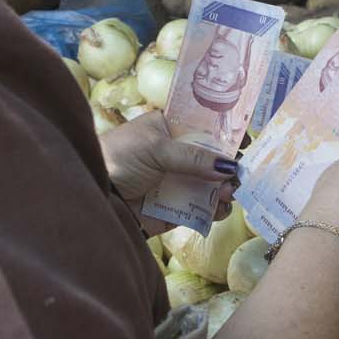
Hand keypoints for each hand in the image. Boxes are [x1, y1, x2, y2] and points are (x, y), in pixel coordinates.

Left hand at [98, 112, 238, 233]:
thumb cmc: (119, 159)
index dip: (226, 133)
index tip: (246, 141)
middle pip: (213, 160)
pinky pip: (201, 209)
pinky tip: (220, 209)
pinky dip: (214, 211)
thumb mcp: (156, 149)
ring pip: (211, 186)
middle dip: (229, 167)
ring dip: (224, 190)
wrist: (93, 195)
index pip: (205, 128)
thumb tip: (230, 166)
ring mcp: (176, 183)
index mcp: (169, 129)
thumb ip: (194, 158)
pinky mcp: (174, 209)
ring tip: (228, 194)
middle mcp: (175, 155)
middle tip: (238, 176)